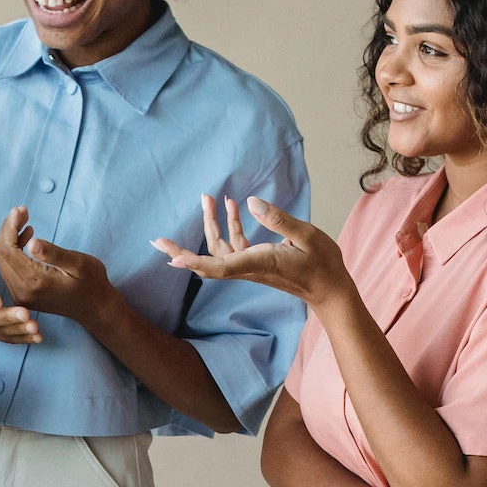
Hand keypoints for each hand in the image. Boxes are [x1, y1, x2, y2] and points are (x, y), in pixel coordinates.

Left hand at [0, 207, 115, 326]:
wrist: (95, 309)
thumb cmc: (92, 283)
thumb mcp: (78, 263)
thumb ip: (53, 253)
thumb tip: (31, 242)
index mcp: (36, 282)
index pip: (8, 250)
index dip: (9, 227)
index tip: (20, 210)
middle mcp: (23, 292)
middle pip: (0, 255)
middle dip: (7, 229)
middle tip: (22, 211)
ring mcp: (21, 296)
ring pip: (2, 261)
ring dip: (9, 238)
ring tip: (25, 220)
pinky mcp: (22, 295)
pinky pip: (9, 269)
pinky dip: (13, 251)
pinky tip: (26, 238)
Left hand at [153, 194, 350, 305]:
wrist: (329, 289)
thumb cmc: (322, 265)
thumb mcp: (308, 236)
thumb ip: (279, 218)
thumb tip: (249, 202)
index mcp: (260, 262)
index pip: (220, 266)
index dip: (194, 262)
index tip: (173, 259)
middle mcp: (250, 266)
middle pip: (208, 261)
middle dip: (181, 251)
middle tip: (156, 240)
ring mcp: (252, 265)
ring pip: (220, 249)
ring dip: (210, 225)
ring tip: (207, 197)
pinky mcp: (257, 261)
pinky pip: (236, 245)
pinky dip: (231, 225)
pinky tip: (234, 205)